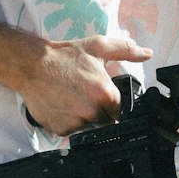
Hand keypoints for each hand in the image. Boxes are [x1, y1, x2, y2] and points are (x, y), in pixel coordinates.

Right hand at [21, 34, 152, 135]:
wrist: (31, 65)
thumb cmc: (64, 56)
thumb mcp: (98, 47)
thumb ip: (126, 50)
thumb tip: (147, 53)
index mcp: (104, 94)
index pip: (120, 109)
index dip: (112, 101)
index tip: (102, 94)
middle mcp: (91, 112)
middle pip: (106, 120)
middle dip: (100, 110)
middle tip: (85, 94)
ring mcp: (75, 123)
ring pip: (89, 127)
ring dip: (85, 117)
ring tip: (72, 99)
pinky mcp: (61, 129)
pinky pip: (71, 130)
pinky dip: (69, 122)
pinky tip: (62, 106)